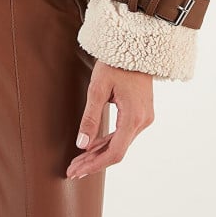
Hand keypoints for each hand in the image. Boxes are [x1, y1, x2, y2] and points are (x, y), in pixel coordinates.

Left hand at [66, 60, 153, 178]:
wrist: (135, 45)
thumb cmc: (115, 63)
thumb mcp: (98, 88)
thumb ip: (90, 117)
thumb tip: (81, 144)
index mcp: (134, 118)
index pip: (114, 152)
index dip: (94, 164)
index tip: (76, 170)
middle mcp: (142, 122)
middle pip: (116, 151)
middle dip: (93, 162)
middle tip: (72, 170)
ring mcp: (144, 118)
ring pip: (120, 143)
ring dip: (99, 154)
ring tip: (78, 162)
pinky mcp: (140, 113)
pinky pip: (123, 134)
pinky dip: (107, 142)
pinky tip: (92, 147)